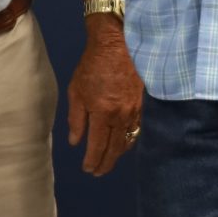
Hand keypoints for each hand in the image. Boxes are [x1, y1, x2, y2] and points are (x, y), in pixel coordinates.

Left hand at [67, 23, 144, 175]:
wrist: (117, 44)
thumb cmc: (92, 65)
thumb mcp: (76, 91)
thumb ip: (76, 119)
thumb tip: (76, 141)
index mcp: (103, 113)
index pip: (98, 145)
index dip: (92, 160)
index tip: (87, 169)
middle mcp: (122, 116)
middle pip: (116, 148)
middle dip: (106, 163)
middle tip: (98, 172)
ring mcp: (135, 110)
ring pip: (128, 140)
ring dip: (118, 153)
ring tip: (109, 160)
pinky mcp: (142, 104)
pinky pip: (136, 128)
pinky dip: (128, 139)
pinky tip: (123, 142)